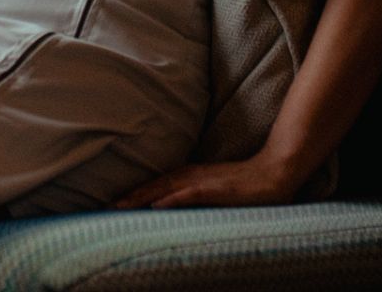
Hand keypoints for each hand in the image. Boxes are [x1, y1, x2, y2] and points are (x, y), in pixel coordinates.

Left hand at [110, 155, 298, 209]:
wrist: (273, 173)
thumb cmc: (244, 185)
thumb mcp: (215, 190)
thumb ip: (196, 195)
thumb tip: (175, 206)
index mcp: (190, 177)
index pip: (157, 185)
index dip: (135, 194)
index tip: (115, 205)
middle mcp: (191, 176)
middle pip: (155, 185)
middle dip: (131, 197)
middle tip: (108, 207)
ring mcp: (203, 181)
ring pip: (166, 188)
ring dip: (143, 196)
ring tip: (121, 206)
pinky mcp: (216, 188)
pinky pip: (190, 194)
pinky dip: (172, 198)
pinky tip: (157, 205)